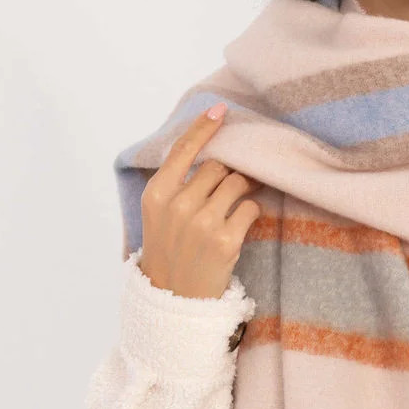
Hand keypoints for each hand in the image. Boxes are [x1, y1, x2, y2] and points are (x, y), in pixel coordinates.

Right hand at [138, 102, 260, 299]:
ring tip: (235, 206)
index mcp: (157, 194)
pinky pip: (250, 208)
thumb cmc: (170, 250)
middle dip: (227, 174)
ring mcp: (202, 223)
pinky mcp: (225, 241)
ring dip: (242, 190)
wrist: (173, 299)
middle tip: (231, 187)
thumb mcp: (158, 214)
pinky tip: (240, 225)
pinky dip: (251, 212)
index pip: (182, 149)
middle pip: (216, 167)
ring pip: (236, 184)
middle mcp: (177, 205)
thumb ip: (176, 183)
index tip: (221, 110)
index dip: (203, 127)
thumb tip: (210, 149)